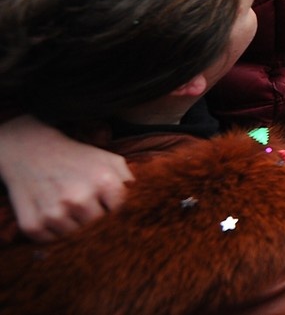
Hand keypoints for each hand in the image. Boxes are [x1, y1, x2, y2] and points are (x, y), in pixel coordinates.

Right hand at [0, 115, 132, 240]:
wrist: (32, 151)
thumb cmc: (77, 157)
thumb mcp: (109, 160)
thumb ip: (129, 180)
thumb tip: (144, 202)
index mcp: (103, 182)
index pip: (121, 213)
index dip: (118, 212)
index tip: (112, 209)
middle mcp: (79, 199)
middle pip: (99, 228)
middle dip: (97, 220)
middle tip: (88, 207)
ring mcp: (54, 213)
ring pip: (76, 238)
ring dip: (76, 227)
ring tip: (69, 207)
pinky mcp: (32, 225)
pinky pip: (52, 242)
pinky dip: (54, 233)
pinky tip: (53, 213)